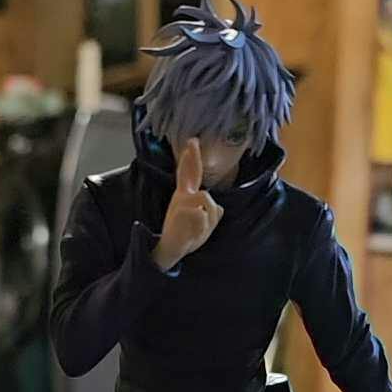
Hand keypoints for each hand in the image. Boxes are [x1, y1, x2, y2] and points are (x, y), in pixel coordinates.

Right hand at [152, 137, 222, 270]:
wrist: (171, 250)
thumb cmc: (186, 236)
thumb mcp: (203, 224)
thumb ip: (210, 212)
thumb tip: (220, 208)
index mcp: (185, 196)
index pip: (190, 174)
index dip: (191, 158)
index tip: (192, 141)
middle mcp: (181, 196)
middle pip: (190, 174)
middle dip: (192, 157)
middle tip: (193, 141)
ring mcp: (180, 204)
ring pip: (207, 199)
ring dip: (209, 217)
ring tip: (198, 228)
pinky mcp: (180, 214)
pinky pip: (202, 215)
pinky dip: (203, 227)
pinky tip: (193, 233)